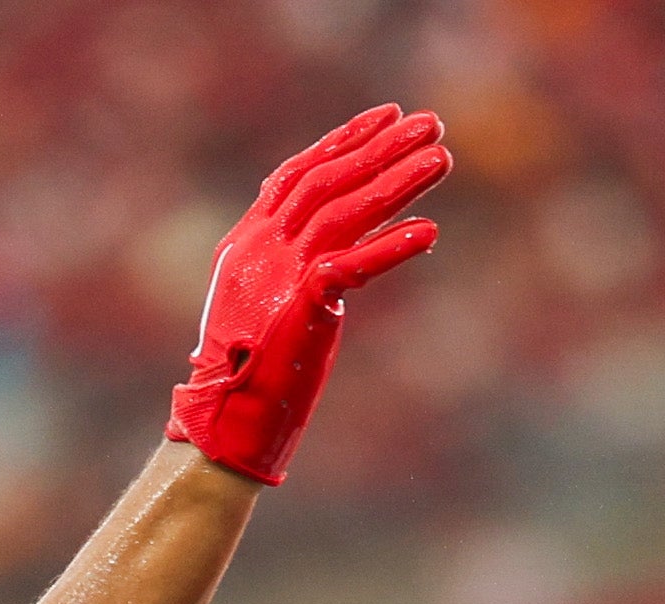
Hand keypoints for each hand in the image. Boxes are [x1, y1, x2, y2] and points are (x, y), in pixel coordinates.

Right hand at [170, 105, 451, 485]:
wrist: (222, 425)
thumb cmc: (248, 373)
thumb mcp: (265, 305)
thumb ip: (293, 269)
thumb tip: (334, 256)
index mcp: (248, 242)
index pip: (299, 174)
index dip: (345, 141)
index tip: (388, 117)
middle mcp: (260, 248)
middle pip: (329, 181)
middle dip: (383, 149)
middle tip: (432, 125)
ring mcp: (278, 276)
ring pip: (345, 211)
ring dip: (397, 182)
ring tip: (441, 160)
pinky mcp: (300, 308)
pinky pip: (351, 266)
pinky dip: (390, 247)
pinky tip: (427, 231)